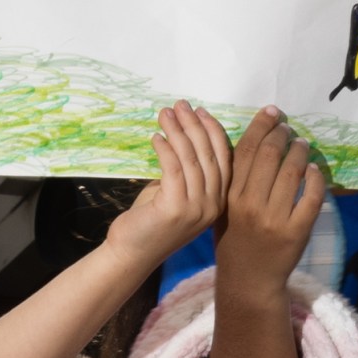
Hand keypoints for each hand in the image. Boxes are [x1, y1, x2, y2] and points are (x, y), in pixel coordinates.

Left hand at [100, 101, 234, 267]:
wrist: (133, 252)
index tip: (200, 111)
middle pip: (208, 154)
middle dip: (194, 124)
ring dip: (177, 131)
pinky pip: (173, 169)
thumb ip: (187, 170)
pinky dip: (165, 149)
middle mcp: (213, 205)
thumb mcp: (177, 192)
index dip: (213, 131)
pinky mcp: (176, 208)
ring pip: (191, 159)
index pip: (224, 158)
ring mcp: (197, 208)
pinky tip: (156, 137)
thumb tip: (184, 134)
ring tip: (165, 113)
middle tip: (181, 104)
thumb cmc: (152, 220)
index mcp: (219, 200)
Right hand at [214, 109, 325, 299]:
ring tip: (302, 144)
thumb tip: (253, 143)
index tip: (271, 112)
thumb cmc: (234, 241)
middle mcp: (250, 205)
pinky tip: (314, 171)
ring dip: (300, 152)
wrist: (248, 280)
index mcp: (230, 197)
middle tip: (288, 128)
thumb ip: (234, 180)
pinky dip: (315, 179)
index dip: (260, 127)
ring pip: (292, 172)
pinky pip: (311, 197)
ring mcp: (274, 219)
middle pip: (269, 156)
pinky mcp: (296, 231)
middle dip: (281, 135)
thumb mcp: (224, 209)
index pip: (245, 151)